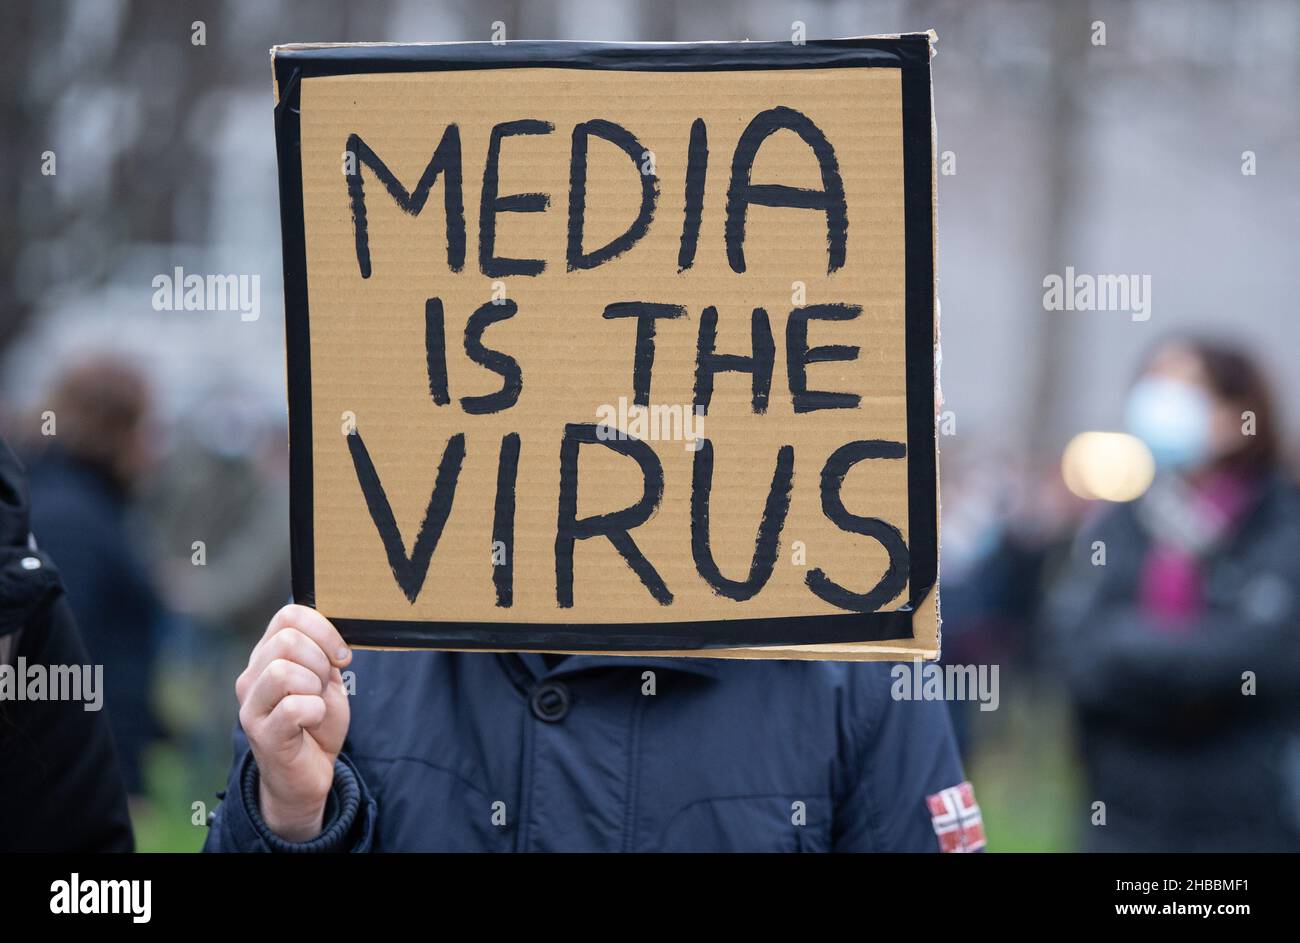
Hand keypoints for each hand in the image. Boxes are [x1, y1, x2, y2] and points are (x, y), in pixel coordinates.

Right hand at [235, 605, 351, 840]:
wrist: (309, 772)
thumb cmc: (317, 722)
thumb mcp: (326, 679)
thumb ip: (324, 651)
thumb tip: (334, 628)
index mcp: (267, 655)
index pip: (288, 616)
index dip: (324, 630)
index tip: (341, 656)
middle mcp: (252, 676)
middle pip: (287, 640)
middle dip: (321, 661)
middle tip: (325, 685)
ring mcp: (251, 706)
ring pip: (283, 671)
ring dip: (315, 686)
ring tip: (316, 703)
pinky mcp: (262, 734)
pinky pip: (294, 707)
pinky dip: (315, 711)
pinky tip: (312, 722)